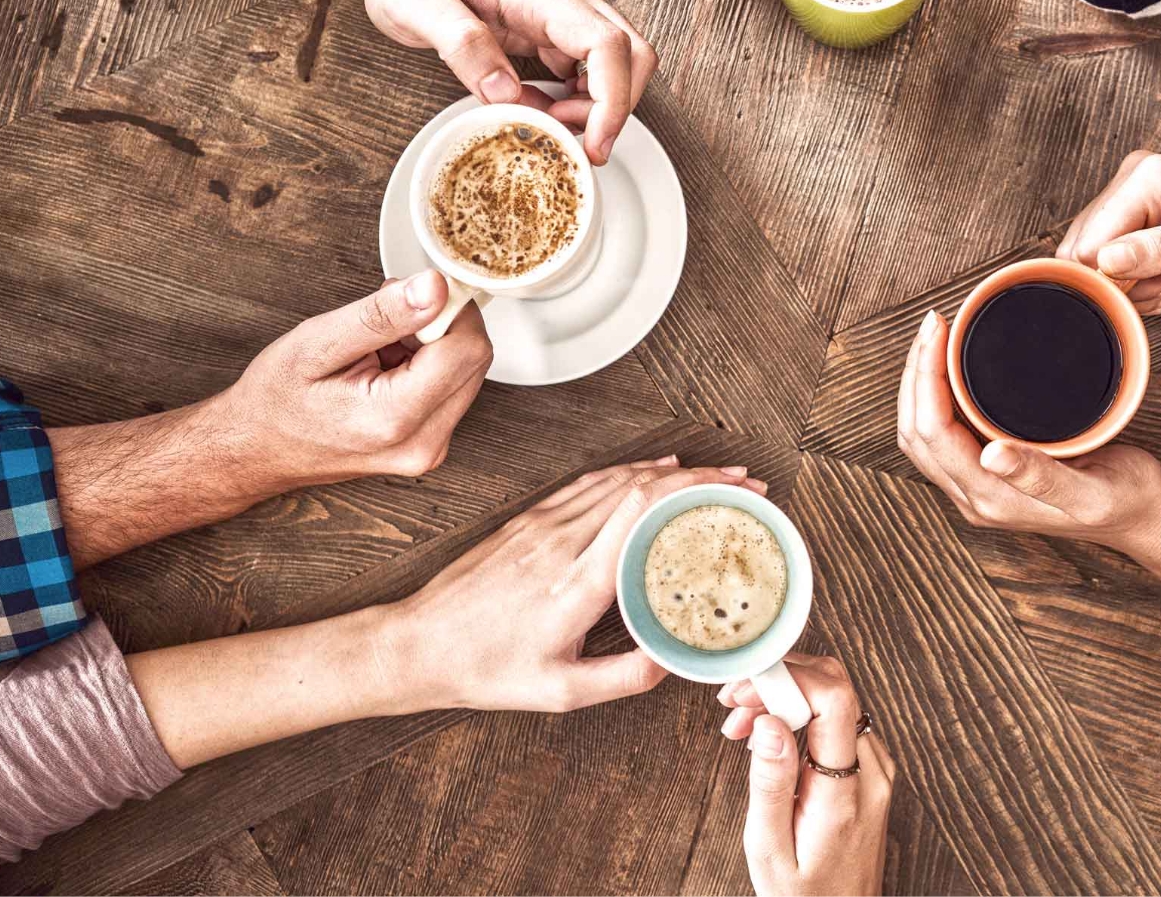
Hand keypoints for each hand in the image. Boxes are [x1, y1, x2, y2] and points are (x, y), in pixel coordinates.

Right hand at [215, 270, 491, 487]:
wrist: (254, 450)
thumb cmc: (275, 401)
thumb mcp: (317, 343)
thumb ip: (382, 315)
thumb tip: (436, 287)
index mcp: (396, 419)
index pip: (467, 348)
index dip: (450, 309)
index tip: (412, 293)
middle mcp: (423, 444)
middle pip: (474, 361)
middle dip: (440, 326)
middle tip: (387, 320)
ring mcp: (429, 451)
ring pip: (466, 373)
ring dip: (433, 347)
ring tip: (378, 348)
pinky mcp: (430, 446)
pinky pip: (452, 390)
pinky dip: (427, 367)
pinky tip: (386, 367)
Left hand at [362, 0, 656, 163]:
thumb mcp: (417, 7)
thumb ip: (463, 45)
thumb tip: (506, 93)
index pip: (606, 44)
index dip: (612, 100)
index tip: (593, 145)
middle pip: (632, 55)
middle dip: (615, 108)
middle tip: (570, 140)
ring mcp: (567, 15)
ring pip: (621, 66)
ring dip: (599, 108)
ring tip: (549, 125)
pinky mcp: (558, 33)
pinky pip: (592, 72)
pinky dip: (580, 102)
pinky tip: (543, 111)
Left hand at [381, 460, 767, 713]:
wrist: (418, 645)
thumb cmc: (485, 670)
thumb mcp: (561, 691)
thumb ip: (623, 676)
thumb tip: (672, 659)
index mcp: (575, 583)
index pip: (641, 513)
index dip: (693, 493)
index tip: (732, 492)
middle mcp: (560, 543)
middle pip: (641, 488)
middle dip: (699, 477)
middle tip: (742, 480)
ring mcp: (542, 525)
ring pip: (616, 479)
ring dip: (669, 470)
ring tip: (711, 473)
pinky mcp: (527, 520)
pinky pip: (588, 484)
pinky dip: (629, 472)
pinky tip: (651, 472)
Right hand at [718, 655, 893, 896]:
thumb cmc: (802, 896)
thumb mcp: (770, 849)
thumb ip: (770, 783)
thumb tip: (769, 722)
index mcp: (846, 793)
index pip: (834, 700)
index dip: (787, 678)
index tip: (745, 689)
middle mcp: (872, 772)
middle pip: (835, 687)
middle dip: (780, 681)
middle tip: (734, 706)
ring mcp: (877, 768)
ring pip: (836, 698)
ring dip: (786, 696)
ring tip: (743, 725)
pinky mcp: (871, 770)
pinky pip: (838, 720)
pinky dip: (801, 713)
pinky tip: (770, 736)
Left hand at [896, 309, 1160, 547]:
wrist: (1147, 518)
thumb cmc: (1127, 502)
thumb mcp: (1092, 491)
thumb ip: (1040, 476)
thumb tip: (990, 454)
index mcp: (991, 499)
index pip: (931, 432)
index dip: (925, 375)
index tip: (939, 328)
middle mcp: (975, 497)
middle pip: (916, 431)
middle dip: (916, 372)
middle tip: (934, 323)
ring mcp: (979, 487)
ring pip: (923, 433)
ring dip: (921, 384)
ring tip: (936, 338)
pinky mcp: (989, 475)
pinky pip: (943, 434)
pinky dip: (937, 396)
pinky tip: (952, 368)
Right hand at [1056, 151, 1160, 312]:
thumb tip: (1106, 260)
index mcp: (1150, 175)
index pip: (1094, 241)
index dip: (1121, 277)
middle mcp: (1130, 181)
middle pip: (1085, 253)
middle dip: (1127, 283)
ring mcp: (1124, 203)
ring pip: (1088, 265)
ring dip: (1131, 288)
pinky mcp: (1122, 226)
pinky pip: (1099, 267)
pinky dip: (1131, 287)